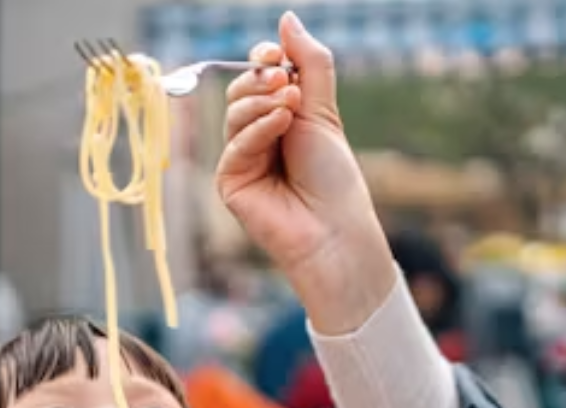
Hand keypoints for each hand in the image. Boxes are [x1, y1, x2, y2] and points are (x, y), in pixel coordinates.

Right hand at [215, 11, 392, 334]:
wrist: (334, 228)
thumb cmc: (334, 176)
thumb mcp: (323, 110)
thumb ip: (308, 62)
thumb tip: (287, 17)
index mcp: (281, 115)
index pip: (258, 74)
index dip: (262, 60)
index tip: (278, 57)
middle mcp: (258, 134)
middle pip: (241, 89)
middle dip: (261, 80)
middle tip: (287, 82)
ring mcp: (241, 158)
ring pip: (234, 112)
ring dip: (263, 103)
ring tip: (291, 108)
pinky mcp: (230, 181)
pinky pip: (235, 143)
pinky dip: (258, 129)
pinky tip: (281, 126)